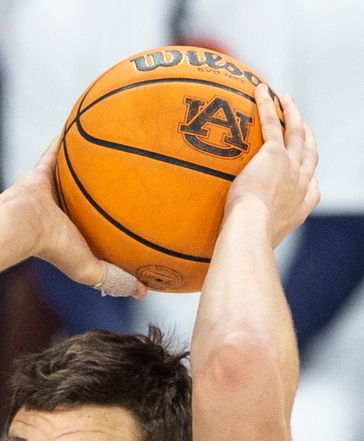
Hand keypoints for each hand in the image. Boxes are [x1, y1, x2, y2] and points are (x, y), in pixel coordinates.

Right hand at [5, 138, 147, 298]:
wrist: (22, 226)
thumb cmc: (54, 248)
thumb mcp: (90, 269)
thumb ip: (115, 278)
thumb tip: (143, 292)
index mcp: (72, 231)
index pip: (97, 225)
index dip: (113, 219)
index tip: (136, 210)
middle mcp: (62, 210)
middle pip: (88, 194)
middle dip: (105, 186)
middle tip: (131, 172)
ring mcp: (51, 189)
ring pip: (75, 172)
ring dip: (89, 160)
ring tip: (111, 143)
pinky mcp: (41, 172)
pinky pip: (58, 149)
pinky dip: (67, 136)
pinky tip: (85, 117)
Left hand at [224, 85, 319, 247]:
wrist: (249, 232)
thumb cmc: (246, 244)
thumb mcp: (252, 242)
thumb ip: (245, 239)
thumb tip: (224, 255)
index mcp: (299, 207)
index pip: (311, 186)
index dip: (309, 173)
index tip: (304, 169)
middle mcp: (301, 184)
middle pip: (310, 153)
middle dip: (307, 136)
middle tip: (300, 124)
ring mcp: (290, 167)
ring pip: (296, 132)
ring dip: (293, 113)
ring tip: (286, 99)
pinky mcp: (273, 155)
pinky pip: (272, 124)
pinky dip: (269, 106)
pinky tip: (261, 90)